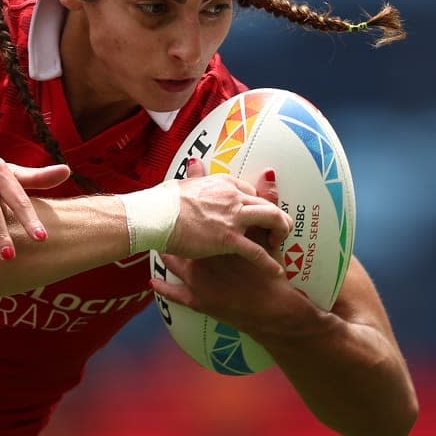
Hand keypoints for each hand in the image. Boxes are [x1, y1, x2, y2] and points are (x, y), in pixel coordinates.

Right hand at [166, 160, 291, 275]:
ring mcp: (233, 217)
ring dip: (280, 231)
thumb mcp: (182, 182)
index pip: (249, 190)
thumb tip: (194, 165)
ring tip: (279, 243)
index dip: (255, 203)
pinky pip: (256, 251)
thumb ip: (194, 176)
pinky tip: (275, 270)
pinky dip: (269, 262)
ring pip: (272, 218)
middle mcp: (233, 196)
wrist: (154, 216)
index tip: (253, 214)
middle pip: (267, 203)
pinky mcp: (228, 238)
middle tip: (276, 229)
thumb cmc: (162, 202)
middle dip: (277, 217)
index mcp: (223, 183)